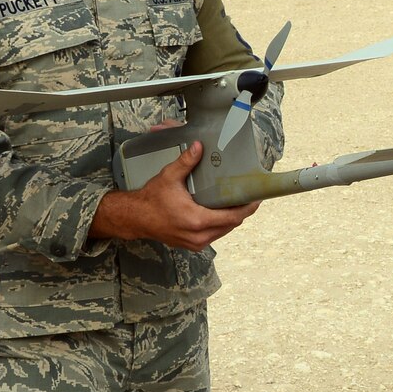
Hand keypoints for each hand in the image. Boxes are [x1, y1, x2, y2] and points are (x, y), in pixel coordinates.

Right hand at [90, 141, 258, 250]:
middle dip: (242, 211)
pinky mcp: (192, 245)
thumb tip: (198, 146)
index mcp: (196, 220)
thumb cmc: (150, 200)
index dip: (248, 208)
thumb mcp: (169, 177)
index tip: (257, 198)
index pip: (233, 217)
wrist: (135, 218)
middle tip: (249, 196)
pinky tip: (222, 211)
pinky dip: (220, 224)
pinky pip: (214, 235)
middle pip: (232, 225)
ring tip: (238, 202)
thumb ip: (186, 162)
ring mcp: (196, 243)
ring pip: (224, 231)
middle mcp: (199, 235)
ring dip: (232, 218)